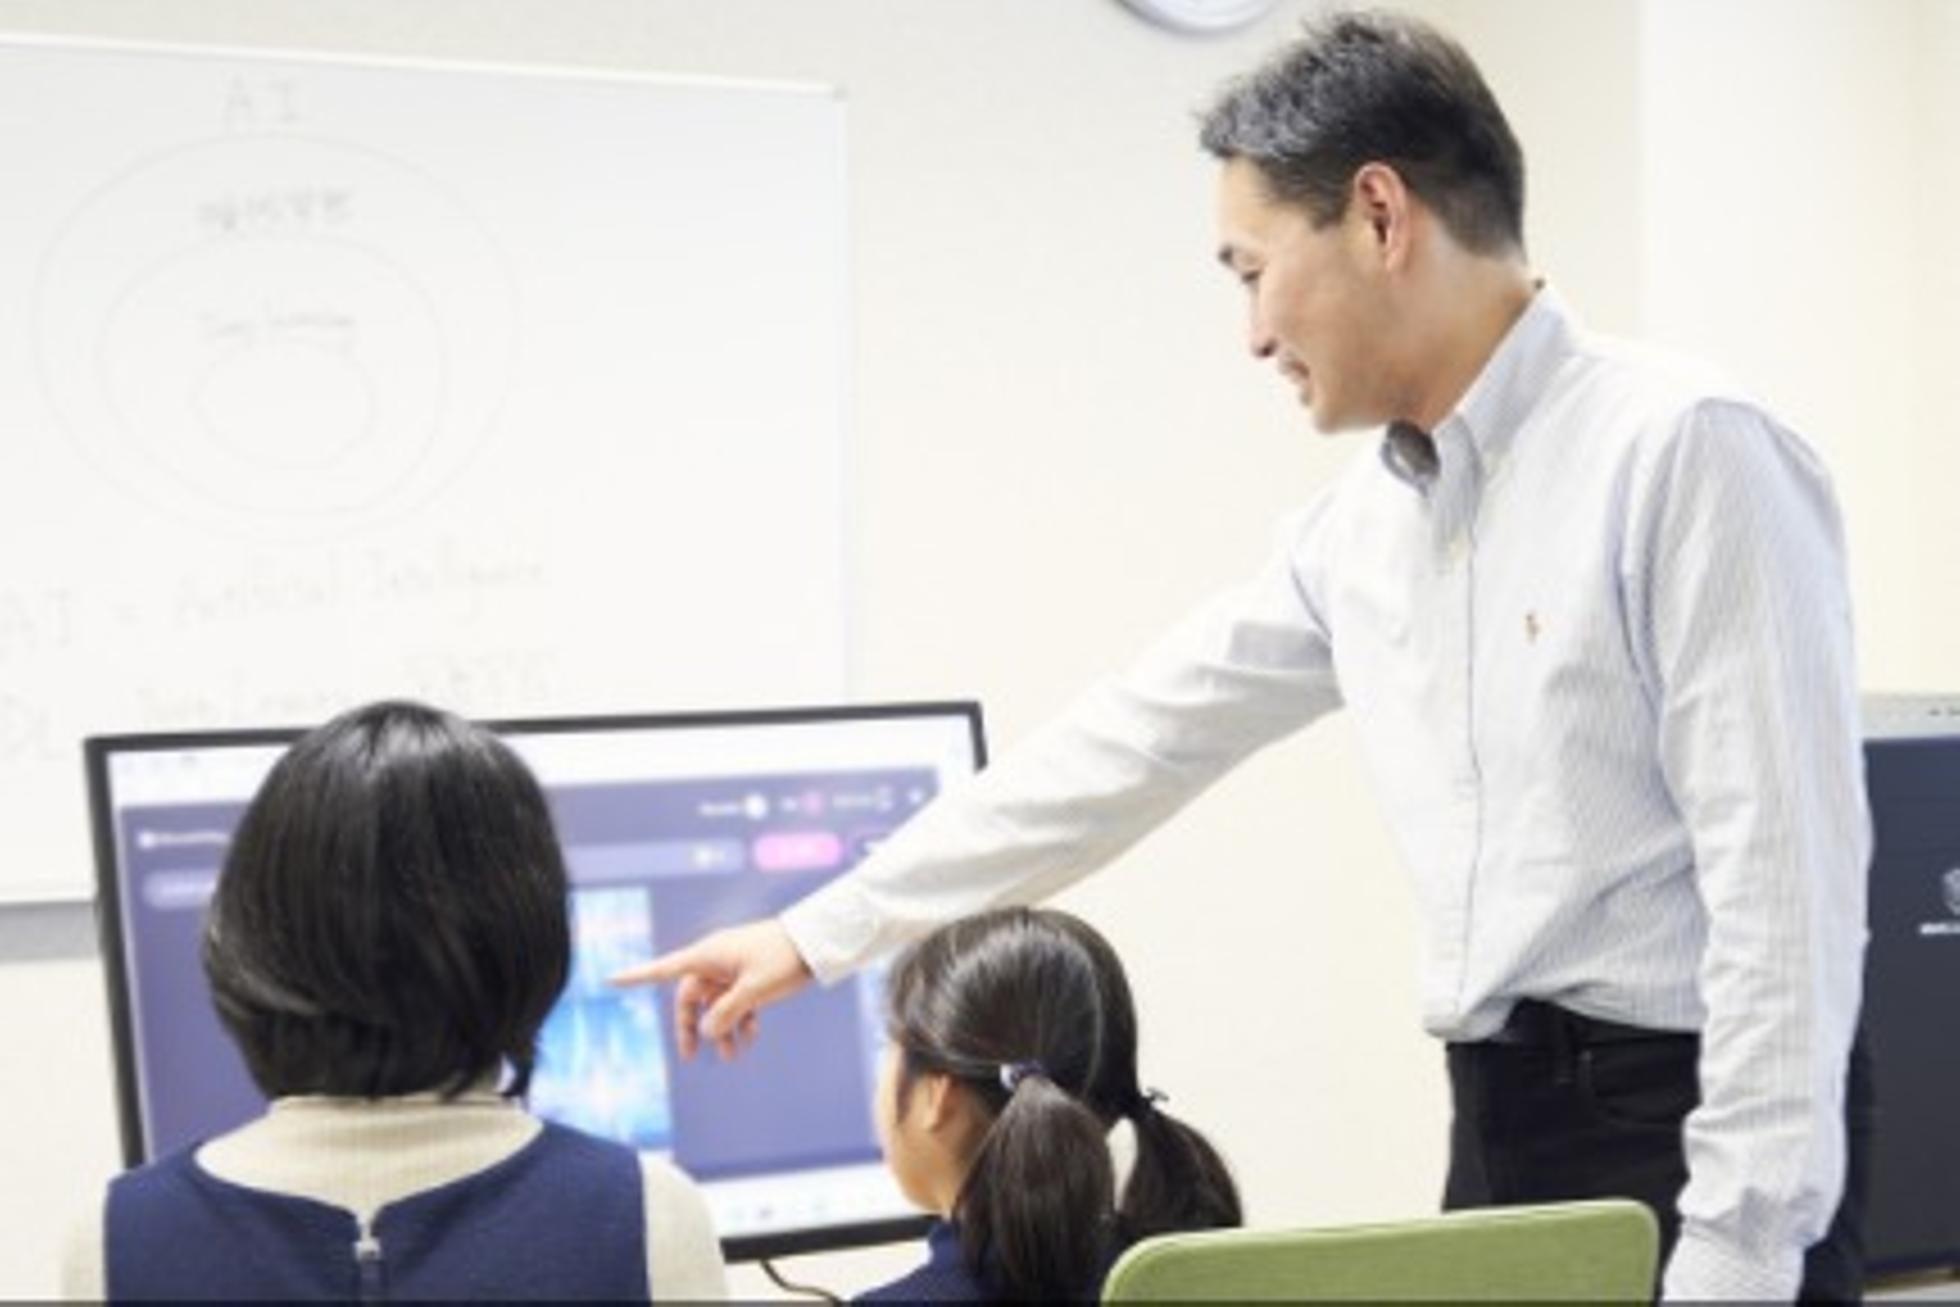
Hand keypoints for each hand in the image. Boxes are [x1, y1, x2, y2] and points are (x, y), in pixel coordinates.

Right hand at [610, 917, 813, 1060]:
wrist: (817, 941)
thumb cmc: (783, 957)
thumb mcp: (755, 989)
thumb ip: (727, 1012)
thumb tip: (706, 1032)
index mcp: (708, 956)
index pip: (664, 969)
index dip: (636, 976)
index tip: (610, 979)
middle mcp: (715, 961)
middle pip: (690, 997)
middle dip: (692, 1026)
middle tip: (691, 1055)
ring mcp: (733, 968)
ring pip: (716, 1004)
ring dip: (721, 1029)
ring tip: (733, 1056)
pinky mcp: (750, 975)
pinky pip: (736, 1001)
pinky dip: (740, 1020)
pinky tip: (751, 1038)